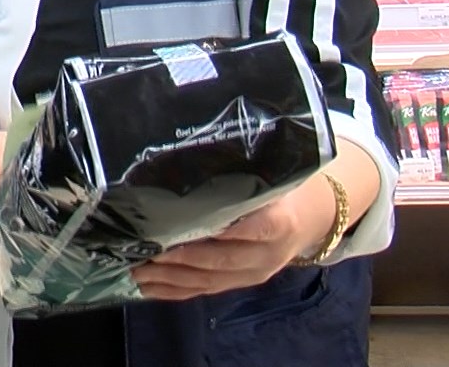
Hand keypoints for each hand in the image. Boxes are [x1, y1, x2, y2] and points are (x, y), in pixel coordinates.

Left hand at [133, 172, 337, 300]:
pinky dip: (175, 291)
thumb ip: (241, 176)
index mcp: (279, 222)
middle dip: (180, 259)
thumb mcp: (272, 177)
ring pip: (209, 281)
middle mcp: (268, 254)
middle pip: (221, 260)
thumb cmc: (283, 189)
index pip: (250, 229)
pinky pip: (206, 291)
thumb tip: (188, 156)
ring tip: (136, 273)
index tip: (181, 226)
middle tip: (144, 252)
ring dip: (170, 280)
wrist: (311, 219)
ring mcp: (255, 273)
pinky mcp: (242, 284)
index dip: (218, 232)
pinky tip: (148, 288)